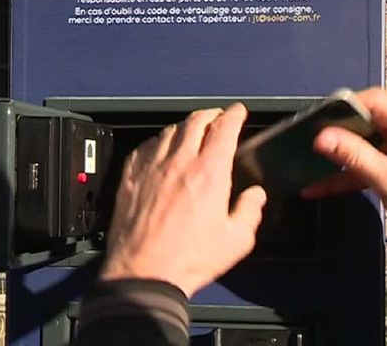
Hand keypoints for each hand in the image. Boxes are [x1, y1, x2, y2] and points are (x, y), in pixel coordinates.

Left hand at [100, 103, 266, 296]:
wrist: (143, 274)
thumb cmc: (189, 258)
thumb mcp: (236, 240)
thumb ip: (250, 211)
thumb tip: (256, 195)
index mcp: (209, 172)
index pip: (224, 128)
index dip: (234, 115)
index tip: (237, 111)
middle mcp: (179, 162)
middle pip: (195, 121)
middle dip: (210, 114)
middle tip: (216, 117)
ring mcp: (151, 167)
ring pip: (169, 131)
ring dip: (184, 126)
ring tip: (190, 131)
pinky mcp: (130, 178)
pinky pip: (145, 147)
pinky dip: (158, 142)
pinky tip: (160, 149)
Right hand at [302, 88, 386, 262]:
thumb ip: (356, 157)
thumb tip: (321, 138)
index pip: (374, 101)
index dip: (343, 107)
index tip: (316, 121)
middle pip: (365, 118)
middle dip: (335, 131)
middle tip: (305, 140)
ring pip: (361, 141)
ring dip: (337, 154)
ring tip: (306, 160)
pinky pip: (365, 161)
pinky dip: (345, 173)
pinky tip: (318, 185)